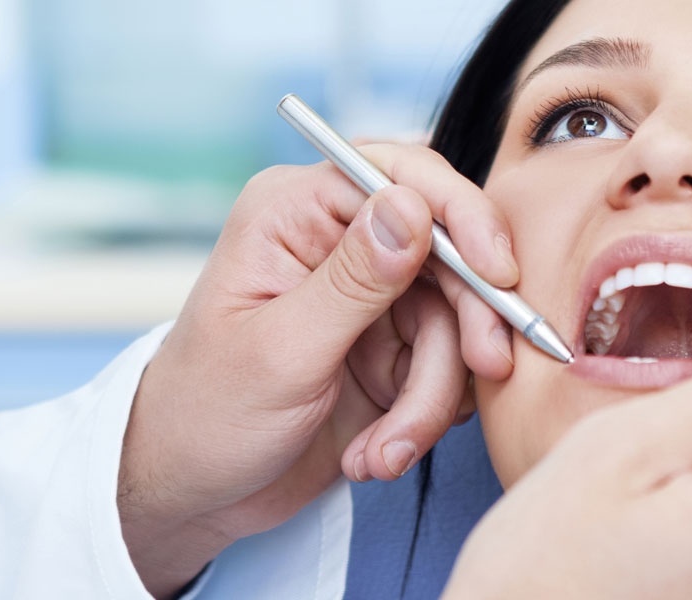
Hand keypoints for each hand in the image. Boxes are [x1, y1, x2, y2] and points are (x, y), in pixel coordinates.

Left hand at [117, 145, 520, 595]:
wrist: (192, 494)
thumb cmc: (205, 416)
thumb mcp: (282, 352)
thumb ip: (353, 281)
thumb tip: (411, 205)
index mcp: (295, 212)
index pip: (401, 177)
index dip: (462, 219)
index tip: (499, 274)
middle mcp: (337, 241)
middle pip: (448, 253)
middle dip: (464, 325)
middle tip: (484, 371)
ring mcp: (369, 297)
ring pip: (453, 323)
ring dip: (430, 399)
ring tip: (383, 453)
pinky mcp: (390, 348)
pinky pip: (444, 369)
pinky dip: (422, 419)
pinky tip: (375, 453)